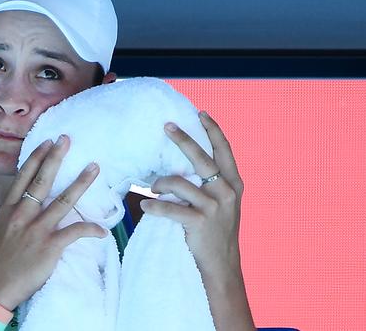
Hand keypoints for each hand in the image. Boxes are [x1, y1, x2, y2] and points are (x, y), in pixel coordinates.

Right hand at [0, 135, 106, 310]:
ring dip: (81, 183)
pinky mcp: (49, 247)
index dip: (36, 157)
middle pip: (42, 180)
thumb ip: (17, 211)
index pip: (23, 176)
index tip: (47, 142)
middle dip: (55, 158)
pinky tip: (102, 230)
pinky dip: (90, 230)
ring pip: (63, 200)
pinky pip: (75, 232)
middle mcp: (22, 214)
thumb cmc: (0, 258)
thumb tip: (33, 198)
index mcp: (9, 208)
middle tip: (67, 139)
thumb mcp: (3, 227)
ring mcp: (36, 230)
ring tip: (94, 168)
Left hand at [140, 111, 243, 276]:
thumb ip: (211, 184)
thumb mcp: (223, 204)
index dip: (213, 130)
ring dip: (160, 183)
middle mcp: (226, 192)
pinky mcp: (199, 222)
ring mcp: (214, 207)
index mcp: (233, 184)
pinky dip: (154, 207)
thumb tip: (185, 164)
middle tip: (166, 126)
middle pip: (202, 158)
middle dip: (183, 140)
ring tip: (151, 188)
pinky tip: (145, 207)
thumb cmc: (216, 231)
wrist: (222, 265)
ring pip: (179, 183)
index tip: (201, 113)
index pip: (224, 150)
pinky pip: (170, 208)